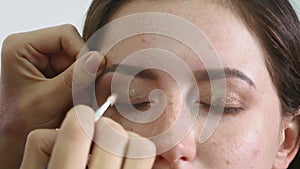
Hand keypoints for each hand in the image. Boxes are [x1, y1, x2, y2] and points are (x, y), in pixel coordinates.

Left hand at [0, 24, 105, 167]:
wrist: (14, 140)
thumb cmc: (18, 123)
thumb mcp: (47, 101)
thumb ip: (74, 80)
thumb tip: (98, 59)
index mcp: (21, 47)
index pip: (65, 35)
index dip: (83, 52)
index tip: (95, 73)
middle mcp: (33, 49)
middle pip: (75, 47)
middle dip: (84, 71)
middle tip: (83, 92)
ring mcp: (45, 60)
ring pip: (80, 61)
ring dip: (83, 80)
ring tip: (74, 100)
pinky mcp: (55, 71)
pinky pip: (79, 71)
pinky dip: (81, 86)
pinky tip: (73, 100)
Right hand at [20, 105, 155, 168]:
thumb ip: (45, 148)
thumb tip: (72, 125)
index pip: (79, 129)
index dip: (80, 118)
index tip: (79, 121)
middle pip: (113, 132)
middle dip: (104, 128)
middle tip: (97, 139)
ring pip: (139, 145)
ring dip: (127, 141)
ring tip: (114, 151)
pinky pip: (147, 161)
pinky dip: (137, 156)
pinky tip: (124, 164)